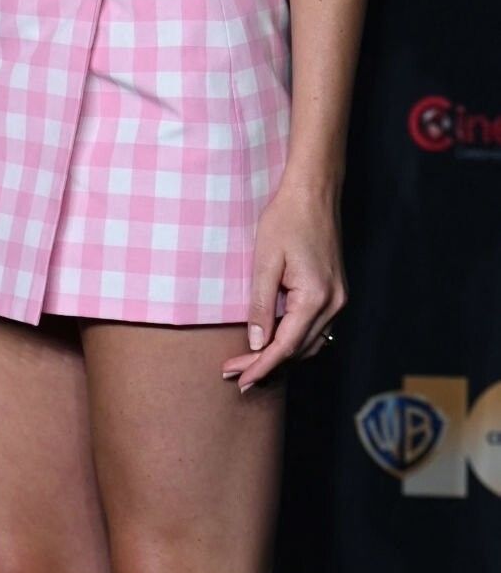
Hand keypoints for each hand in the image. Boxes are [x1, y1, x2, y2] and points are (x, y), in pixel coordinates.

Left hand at [221, 183, 346, 392]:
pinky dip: (295, 340)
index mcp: (316, 298)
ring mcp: (339, 299)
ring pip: (310, 343)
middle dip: (266, 364)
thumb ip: (261, 305)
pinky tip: (274, 341)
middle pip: (299, 350)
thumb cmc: (286, 220)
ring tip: (249, 362)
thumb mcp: (265, 261)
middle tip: (234, 372)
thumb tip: (256, 343)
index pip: (286, 346)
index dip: (261, 366)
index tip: (239, 379)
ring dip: (281, 355)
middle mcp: (334, 304)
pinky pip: (316, 328)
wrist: (314, 193)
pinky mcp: (336, 293)